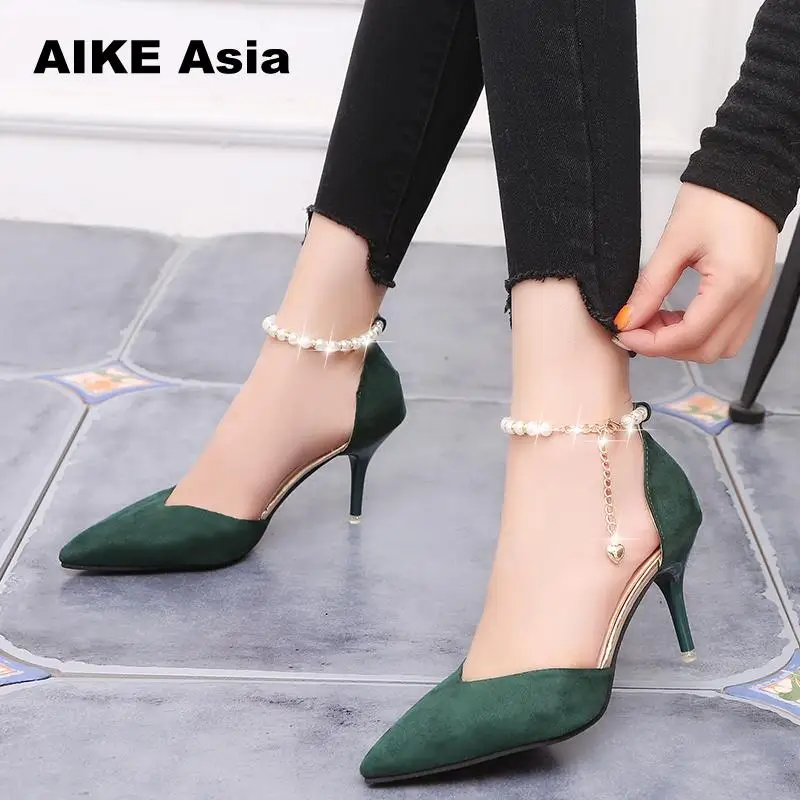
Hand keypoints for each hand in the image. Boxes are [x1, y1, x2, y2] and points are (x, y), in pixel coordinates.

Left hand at [614, 183, 777, 361]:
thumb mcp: (673, 244)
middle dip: (666, 346)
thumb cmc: (714, 200)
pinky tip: (675, 315)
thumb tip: (628, 318)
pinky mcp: (752, 293)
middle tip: (637, 326)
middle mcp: (750, 296)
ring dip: (683, 342)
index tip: (624, 333)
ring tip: (655, 319)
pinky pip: (727, 330)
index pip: (689, 336)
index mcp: (732, 283)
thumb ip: (649, 288)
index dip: (651, 343)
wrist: (747, 174)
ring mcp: (755, 296)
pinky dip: (698, 332)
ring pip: (719, 346)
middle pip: (706, 350)